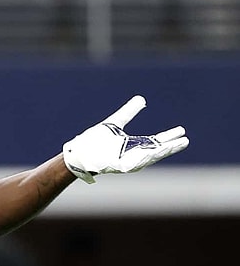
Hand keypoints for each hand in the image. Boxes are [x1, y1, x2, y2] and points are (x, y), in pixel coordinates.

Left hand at [63, 95, 188, 183]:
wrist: (79, 152)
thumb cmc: (96, 140)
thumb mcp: (115, 122)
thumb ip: (128, 112)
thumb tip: (141, 99)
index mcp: (133, 145)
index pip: (156, 142)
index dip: (169, 137)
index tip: (182, 132)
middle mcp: (132, 155)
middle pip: (156, 151)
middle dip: (170, 147)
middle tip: (186, 140)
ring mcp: (125, 162)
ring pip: (147, 158)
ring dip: (160, 152)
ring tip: (174, 146)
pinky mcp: (117, 166)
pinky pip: (132, 163)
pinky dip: (143, 158)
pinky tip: (152, 152)